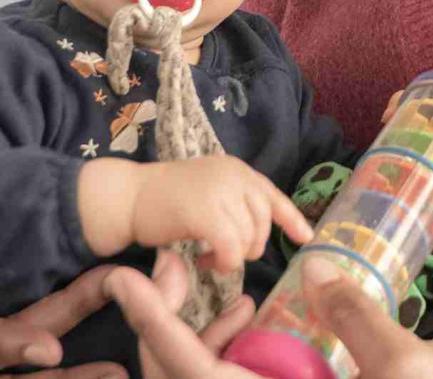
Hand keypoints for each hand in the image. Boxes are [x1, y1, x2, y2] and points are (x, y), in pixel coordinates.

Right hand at [80, 155, 313, 272]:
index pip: (272, 195)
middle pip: (263, 221)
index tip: (306, 237)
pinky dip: (224, 262)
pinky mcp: (205, 212)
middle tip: (227, 256)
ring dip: (232, 256)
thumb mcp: (208, 190)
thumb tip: (258, 228)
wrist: (126, 196)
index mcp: (236, 169)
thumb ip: (233, 200)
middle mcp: (234, 175)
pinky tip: (206, 261)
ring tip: (210, 258)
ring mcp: (220, 191)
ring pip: (248, 237)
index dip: (292, 218)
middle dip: (252, 245)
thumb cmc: (162, 199)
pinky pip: (231, 248)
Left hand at [104, 252, 432, 378]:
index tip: (124, 280)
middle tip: (170, 273)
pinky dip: (225, 361)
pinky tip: (255, 332)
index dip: (155, 322)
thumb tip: (316, 269)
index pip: (193, 371)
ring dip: (198, 344)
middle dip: (165, 326)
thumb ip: (355, 316)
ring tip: (234, 303)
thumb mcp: (406, 367)